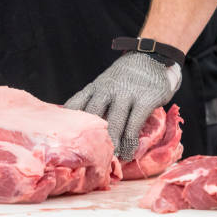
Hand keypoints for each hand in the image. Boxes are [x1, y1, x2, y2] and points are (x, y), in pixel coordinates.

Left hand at [65, 52, 180, 160]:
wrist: (152, 56)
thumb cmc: (126, 77)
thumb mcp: (105, 83)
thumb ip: (94, 100)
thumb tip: (80, 127)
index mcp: (94, 88)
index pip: (75, 106)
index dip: (68, 125)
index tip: (63, 142)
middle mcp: (107, 90)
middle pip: (92, 117)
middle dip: (89, 139)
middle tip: (88, 158)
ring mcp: (126, 94)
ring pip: (113, 123)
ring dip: (111, 144)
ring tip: (109, 160)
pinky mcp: (145, 99)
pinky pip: (134, 125)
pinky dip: (130, 142)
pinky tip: (128, 153)